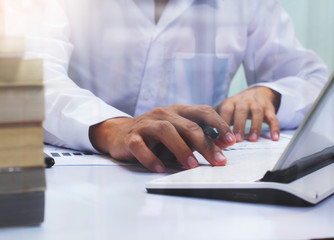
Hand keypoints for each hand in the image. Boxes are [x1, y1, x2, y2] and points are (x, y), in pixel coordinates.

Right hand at [89, 104, 235, 172]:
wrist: (119, 133)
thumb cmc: (153, 134)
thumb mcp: (177, 132)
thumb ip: (196, 136)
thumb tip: (222, 146)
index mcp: (177, 111)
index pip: (203, 112)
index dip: (219, 125)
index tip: (231, 142)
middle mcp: (163, 114)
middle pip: (188, 125)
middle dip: (206, 144)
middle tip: (218, 161)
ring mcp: (146, 124)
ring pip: (166, 131)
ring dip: (181, 149)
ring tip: (191, 165)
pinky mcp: (131, 137)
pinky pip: (141, 147)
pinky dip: (151, 159)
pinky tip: (161, 169)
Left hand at [215, 86, 280, 141]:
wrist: (257, 92)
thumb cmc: (235, 107)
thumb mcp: (223, 110)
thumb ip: (212, 121)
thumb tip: (198, 137)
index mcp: (229, 102)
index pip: (224, 110)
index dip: (222, 123)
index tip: (220, 137)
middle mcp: (243, 101)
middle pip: (240, 110)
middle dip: (238, 125)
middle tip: (236, 140)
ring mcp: (257, 104)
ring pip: (257, 113)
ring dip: (254, 126)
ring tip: (252, 140)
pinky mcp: (269, 108)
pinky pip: (273, 117)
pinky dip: (274, 127)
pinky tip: (274, 138)